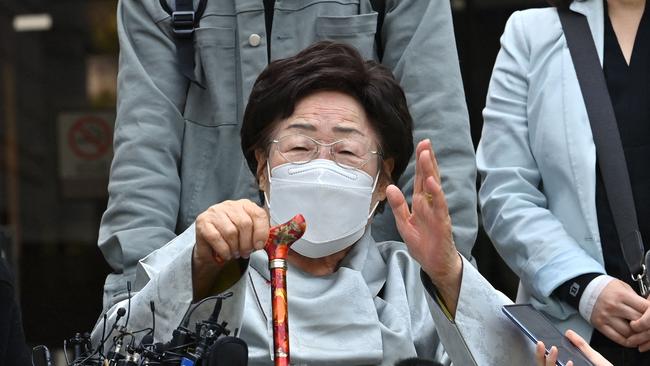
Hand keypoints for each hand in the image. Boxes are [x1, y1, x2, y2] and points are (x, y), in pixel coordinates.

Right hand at [192, 199, 268, 299]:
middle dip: (247, 244)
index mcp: (245, 205)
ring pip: (231, 231)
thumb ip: (262, 235)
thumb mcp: (251, 235)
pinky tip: (225, 253)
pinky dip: (224, 250)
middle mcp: (230, 205)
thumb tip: (275, 241)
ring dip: (234, 248)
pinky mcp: (203, 222)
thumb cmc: (234, 240)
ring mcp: (215, 212)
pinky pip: (216, 237)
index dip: (261, 232)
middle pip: (244, 224)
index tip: (259, 246)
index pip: (258, 214)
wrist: (212, 249)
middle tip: (245, 253)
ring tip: (234, 252)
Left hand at [386, 139, 461, 313]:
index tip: (422, 145)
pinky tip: (432, 182)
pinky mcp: (442, 223)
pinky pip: (439, 206)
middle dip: (428, 160)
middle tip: (426, 142)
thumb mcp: (404, 224)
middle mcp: (431, 204)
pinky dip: (436, 194)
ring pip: (435, 188)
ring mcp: (438, 212)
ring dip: (431, 171)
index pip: (422, 179)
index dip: (422, 162)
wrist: (435, 265)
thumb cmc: (423, 243)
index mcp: (422, 203)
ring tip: (426, 155)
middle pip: (430, 178)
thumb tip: (390, 187)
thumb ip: (398, 206)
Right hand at [535, 330, 612, 365]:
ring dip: (550, 362)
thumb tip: (568, 333)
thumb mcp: (595, 360)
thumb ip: (581, 347)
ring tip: (554, 350)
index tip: (540, 343)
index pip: (547, 365)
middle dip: (541, 358)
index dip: (540, 355)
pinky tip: (570, 363)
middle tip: (542, 345)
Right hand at [590, 279, 646, 346]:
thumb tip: (649, 310)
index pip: (645, 309)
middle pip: (639, 322)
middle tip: (647, 326)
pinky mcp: (600, 325)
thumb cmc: (606, 288)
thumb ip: (636, 299)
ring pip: (630, 333)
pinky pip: (618, 338)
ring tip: (639, 333)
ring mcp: (606, 317)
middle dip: (646, 326)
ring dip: (637, 335)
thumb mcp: (623, 287)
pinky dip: (628, 341)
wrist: (585, 289)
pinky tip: (632, 339)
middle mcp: (613, 307)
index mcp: (621, 295)